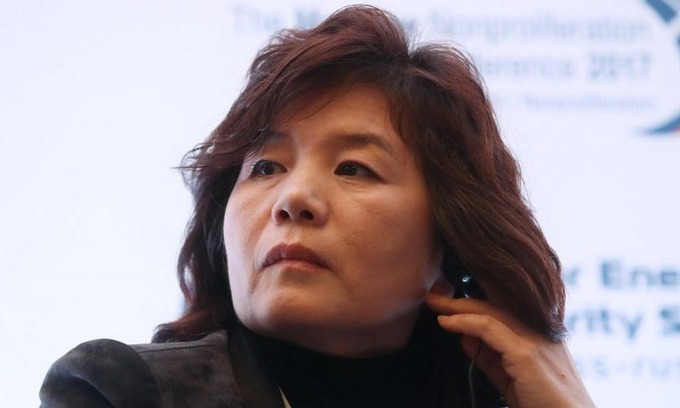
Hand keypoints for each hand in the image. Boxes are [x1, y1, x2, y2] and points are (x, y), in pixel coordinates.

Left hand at [425, 293, 594, 407]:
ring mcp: (535, 339)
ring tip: (434, 304)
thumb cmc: (544, 405)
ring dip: (457, 306)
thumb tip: (464, 337)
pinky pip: (489, 328)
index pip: (502, 309)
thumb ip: (489, 358)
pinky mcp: (526, 353)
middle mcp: (540, 330)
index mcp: (539, 333)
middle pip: (494, 304)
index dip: (472, 304)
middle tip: (434, 297)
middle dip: (461, 299)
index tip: (446, 304)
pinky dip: (464, 322)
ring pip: (491, 310)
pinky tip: (446, 323)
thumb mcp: (510, 377)